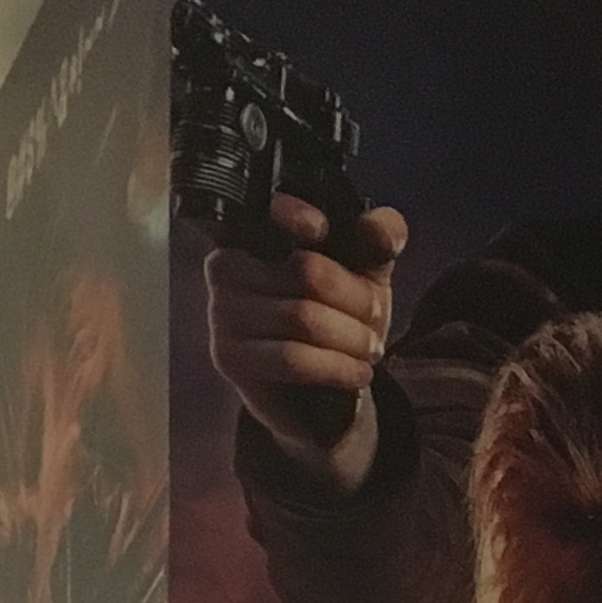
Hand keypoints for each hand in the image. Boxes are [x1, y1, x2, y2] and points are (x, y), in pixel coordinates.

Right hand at [205, 193, 407, 494]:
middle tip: (376, 322)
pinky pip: (291, 358)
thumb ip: (376, 241)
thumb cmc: (335, 318)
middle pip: (307, 271)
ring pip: (302, 318)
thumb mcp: (364, 274)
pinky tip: (358, 372)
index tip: (321, 231)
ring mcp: (221, 312)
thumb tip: (380, 227)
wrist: (318, 390)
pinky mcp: (228, 356)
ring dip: (351, 338)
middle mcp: (227, 265)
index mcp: (255, 233)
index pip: (268, 212)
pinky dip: (335, 366)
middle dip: (357, 300)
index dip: (294, 215)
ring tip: (370, 350)